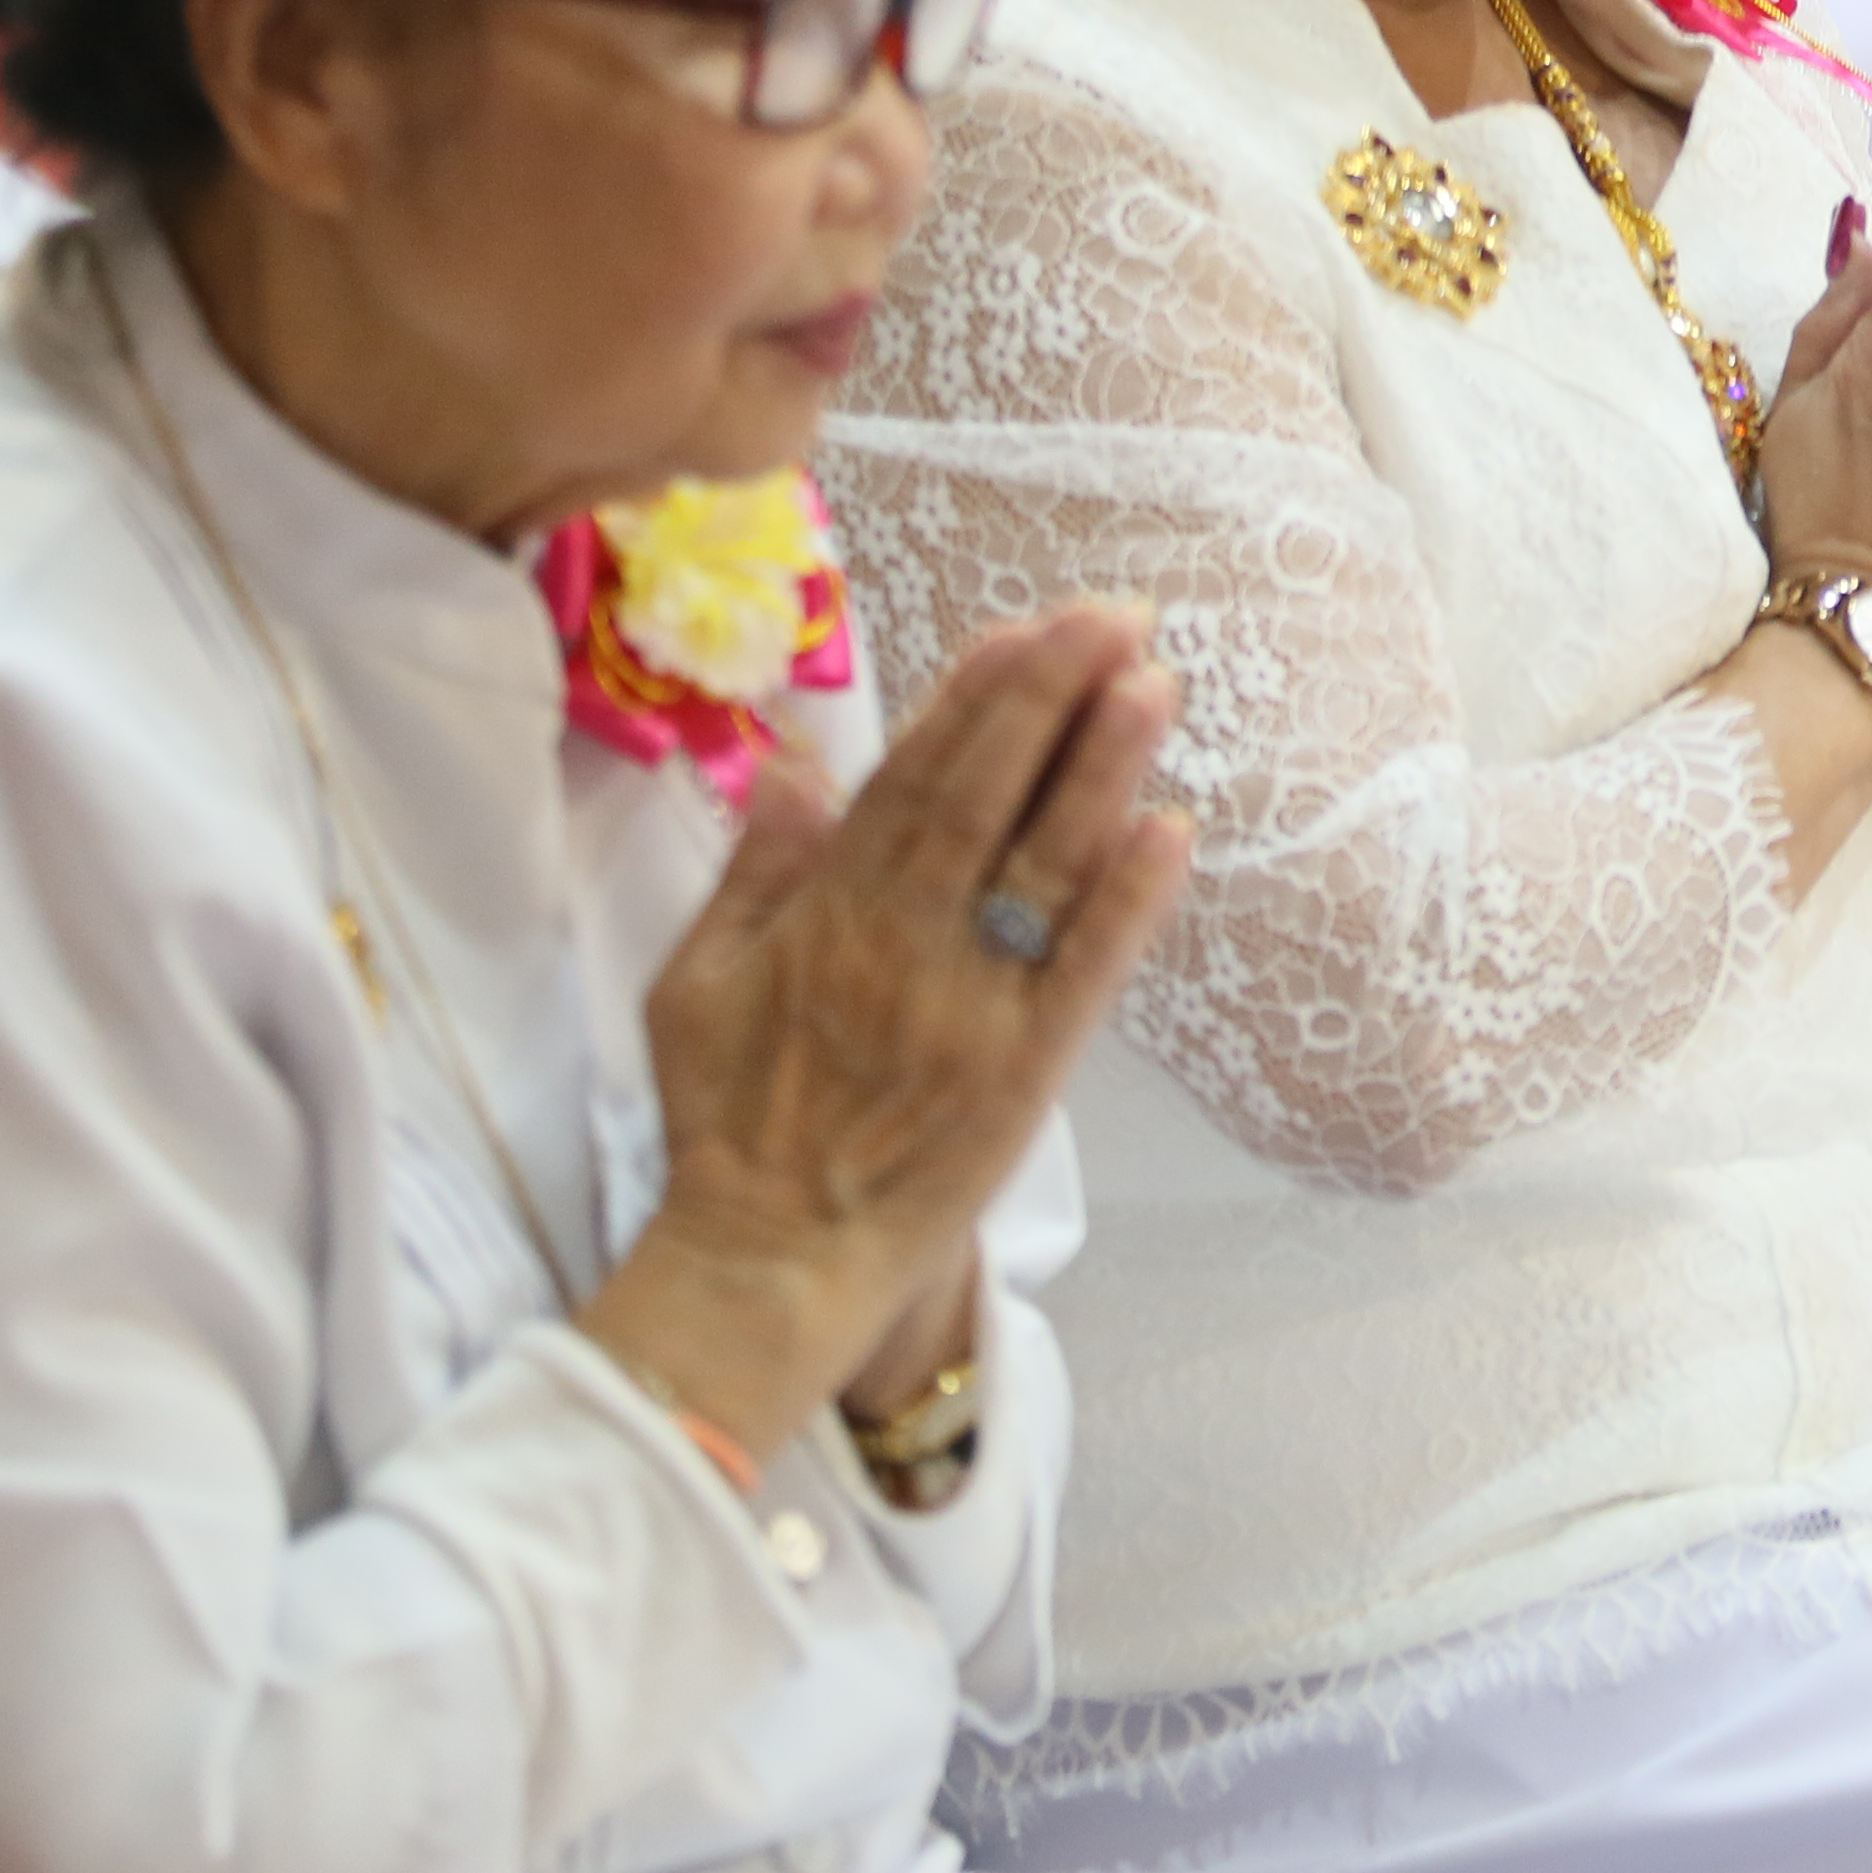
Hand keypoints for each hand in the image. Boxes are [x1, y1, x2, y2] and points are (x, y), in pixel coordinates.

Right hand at [582, 604, 1185, 1450]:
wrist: (771, 1257)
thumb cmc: (728, 1118)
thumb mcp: (698, 983)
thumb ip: (753, 871)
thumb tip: (791, 760)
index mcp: (827, 912)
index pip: (911, 779)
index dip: (972, 697)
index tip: (1024, 626)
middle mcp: (905, 943)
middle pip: (987, 797)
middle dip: (1052, 698)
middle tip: (1116, 615)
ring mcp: (972, 1005)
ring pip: (1044, 866)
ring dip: (1103, 771)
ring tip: (1154, 684)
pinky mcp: (1026, 1072)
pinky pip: (1086, 971)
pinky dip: (1129, 901)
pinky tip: (1173, 830)